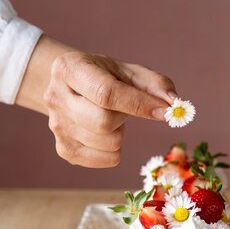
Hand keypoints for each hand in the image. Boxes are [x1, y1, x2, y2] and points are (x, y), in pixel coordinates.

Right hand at [15, 36, 176, 167]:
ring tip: (111, 118)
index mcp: (69, 68)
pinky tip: (106, 134)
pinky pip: (105, 160)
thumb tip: (175, 104)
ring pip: (107, 143)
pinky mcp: (64, 150)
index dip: (139, 105)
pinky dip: (116, 150)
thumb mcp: (127, 70)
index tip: (165, 111)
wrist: (69, 87)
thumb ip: (154, 83)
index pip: (106, 93)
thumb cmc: (104, 76)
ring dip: (120, 133)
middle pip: (104, 122)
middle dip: (124, 118)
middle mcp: (55, 97)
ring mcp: (56, 126)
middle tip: (121, 109)